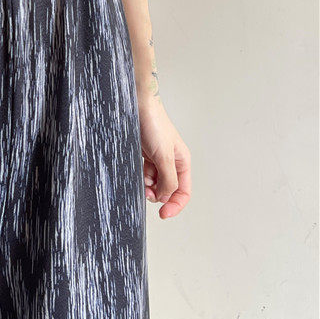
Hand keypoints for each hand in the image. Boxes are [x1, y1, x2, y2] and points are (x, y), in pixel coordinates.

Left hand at [137, 91, 191, 218]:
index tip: (163, 214)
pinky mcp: (144, 153)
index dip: (175, 205)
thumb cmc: (153, 124)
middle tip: (145, 193)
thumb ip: (168, 179)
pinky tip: (135, 173)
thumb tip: (166, 197)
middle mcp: (171, 161)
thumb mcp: (163, 156)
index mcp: (182, 162)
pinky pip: (144, 172)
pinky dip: (140, 176)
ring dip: (147, 186)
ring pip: (154, 182)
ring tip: (139, 181)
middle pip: (168, 189)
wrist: (136, 104)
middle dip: (158, 194)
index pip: (184, 192)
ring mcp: (157, 157)